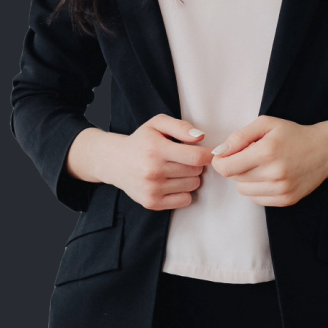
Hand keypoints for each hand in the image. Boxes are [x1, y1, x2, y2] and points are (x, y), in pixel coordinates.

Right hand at [99, 114, 214, 210]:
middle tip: (185, 158)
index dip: (208, 155)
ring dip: (190, 176)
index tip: (211, 152)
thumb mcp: (157, 124)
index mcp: (156, 149)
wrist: (116, 162)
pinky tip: (173, 182)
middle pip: (195, 171)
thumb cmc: (141, 141)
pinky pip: (185, 200)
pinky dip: (184, 191)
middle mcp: (153, 171)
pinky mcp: (152, 203)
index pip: (195, 157)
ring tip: (176, 168)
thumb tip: (200, 137)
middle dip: (196, 163)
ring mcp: (152, 189)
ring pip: (192, 185)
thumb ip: (180, 126)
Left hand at [210, 116, 327, 206]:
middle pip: (234, 178)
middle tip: (249, 155)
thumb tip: (219, 152)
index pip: (227, 167)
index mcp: (266, 151)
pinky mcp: (286, 200)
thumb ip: (239, 136)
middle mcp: (274, 173)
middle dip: (235, 166)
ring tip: (260, 165)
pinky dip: (256, 188)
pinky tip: (268, 176)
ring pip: (243, 190)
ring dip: (245, 179)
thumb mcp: (266, 124)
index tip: (224, 155)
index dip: (220, 161)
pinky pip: (256, 199)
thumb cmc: (293, 134)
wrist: (324, 150)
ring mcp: (281, 189)